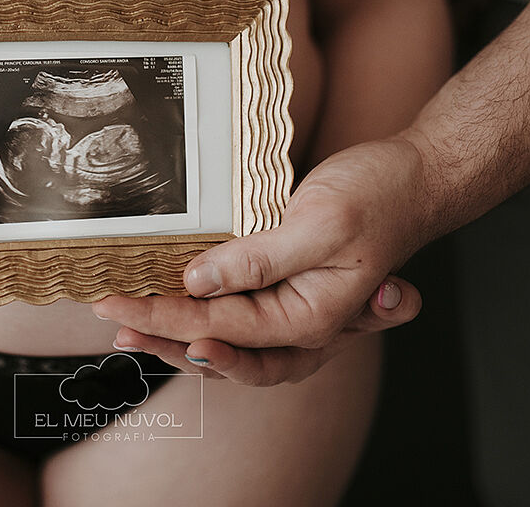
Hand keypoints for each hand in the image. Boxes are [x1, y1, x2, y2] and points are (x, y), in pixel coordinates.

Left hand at [94, 136, 431, 384]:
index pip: (227, 327)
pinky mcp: (284, 291)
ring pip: (226, 344)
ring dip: (175, 339)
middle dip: (164, 339)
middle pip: (223, 350)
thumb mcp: (322, 221)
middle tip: (114, 322)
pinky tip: (164, 311)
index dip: (169, 317)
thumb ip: (261, 258)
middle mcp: (304, 326)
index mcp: (316, 318)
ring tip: (126, 329)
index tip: (122, 305)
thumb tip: (198, 282)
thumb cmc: (381, 194)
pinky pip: (236, 320)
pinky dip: (198, 320)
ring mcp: (294, 311)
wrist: (415, 178)